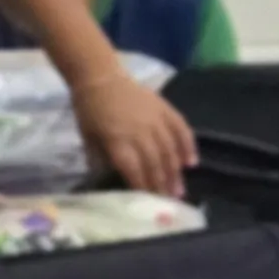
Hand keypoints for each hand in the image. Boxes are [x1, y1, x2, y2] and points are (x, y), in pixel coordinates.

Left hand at [72, 70, 191, 195]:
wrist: (100, 77)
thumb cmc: (90, 109)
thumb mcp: (87, 136)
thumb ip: (98, 158)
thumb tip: (106, 179)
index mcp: (118, 140)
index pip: (134, 169)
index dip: (142, 186)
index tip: (149, 201)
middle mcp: (140, 132)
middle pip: (155, 163)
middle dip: (162, 184)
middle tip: (169, 201)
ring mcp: (156, 120)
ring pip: (170, 151)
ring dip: (176, 172)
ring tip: (180, 189)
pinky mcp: (166, 110)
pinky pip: (182, 131)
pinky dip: (188, 147)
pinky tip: (191, 162)